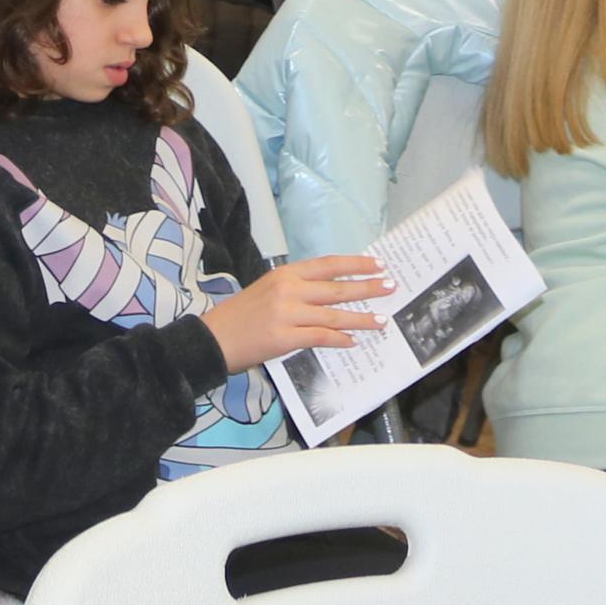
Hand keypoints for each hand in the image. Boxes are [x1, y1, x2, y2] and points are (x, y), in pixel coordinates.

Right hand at [199, 255, 389, 370]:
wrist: (214, 338)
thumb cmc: (242, 314)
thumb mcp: (268, 290)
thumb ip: (297, 289)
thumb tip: (333, 292)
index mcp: (285, 274)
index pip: (328, 265)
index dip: (355, 264)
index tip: (378, 263)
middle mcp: (288, 289)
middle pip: (337, 287)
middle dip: (367, 287)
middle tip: (391, 287)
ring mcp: (287, 313)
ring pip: (334, 314)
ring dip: (361, 318)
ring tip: (382, 320)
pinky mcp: (285, 337)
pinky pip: (321, 336)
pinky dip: (339, 339)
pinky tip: (353, 341)